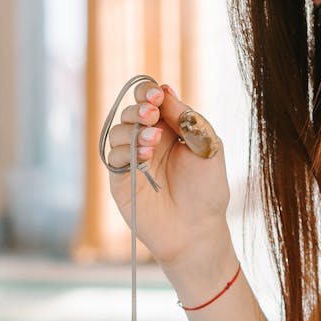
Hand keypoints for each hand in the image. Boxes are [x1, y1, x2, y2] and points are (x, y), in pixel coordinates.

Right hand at [107, 80, 231, 265]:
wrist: (198, 231)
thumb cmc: (208, 191)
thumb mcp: (208, 147)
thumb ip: (188, 118)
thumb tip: (164, 88)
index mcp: (169, 130)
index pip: (151, 101)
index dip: (149, 93)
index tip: (157, 96)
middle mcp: (148, 143)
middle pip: (131, 112)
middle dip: (139, 109)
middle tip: (151, 115)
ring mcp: (133, 162)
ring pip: (118, 132)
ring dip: (133, 130)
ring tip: (153, 141)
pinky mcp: (121, 182)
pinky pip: (113, 157)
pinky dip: (125, 150)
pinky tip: (145, 155)